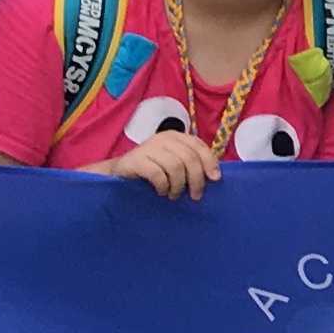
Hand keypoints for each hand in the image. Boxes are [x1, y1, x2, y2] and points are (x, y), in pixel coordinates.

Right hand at [100, 128, 222, 199]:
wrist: (119, 173)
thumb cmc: (151, 170)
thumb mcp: (174, 164)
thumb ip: (190, 164)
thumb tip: (214, 176)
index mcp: (176, 136)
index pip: (198, 145)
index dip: (209, 162)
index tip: (215, 179)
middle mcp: (163, 138)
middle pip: (189, 158)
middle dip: (196, 179)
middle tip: (195, 195)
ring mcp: (148, 147)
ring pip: (175, 166)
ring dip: (178, 185)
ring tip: (174, 195)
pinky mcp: (136, 159)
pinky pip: (158, 174)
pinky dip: (163, 186)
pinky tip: (161, 192)